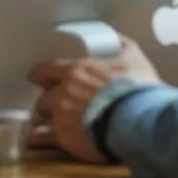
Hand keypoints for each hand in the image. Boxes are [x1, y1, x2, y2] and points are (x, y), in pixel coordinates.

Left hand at [26, 37, 159, 162]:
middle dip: (49, 100)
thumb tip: (115, 39)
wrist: (140, 123)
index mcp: (76, 71)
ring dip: (47, 119)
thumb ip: (120, 44)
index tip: (37, 78)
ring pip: (42, 117)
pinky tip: (36, 138)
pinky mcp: (64, 138)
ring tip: (52, 123)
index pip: (47, 69)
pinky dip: (39, 138)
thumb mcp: (133, 58)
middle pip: (44, 96)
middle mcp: (63, 93)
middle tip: (56, 104)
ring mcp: (61, 116)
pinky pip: (41, 138)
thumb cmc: (138, 90)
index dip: (42, 74)